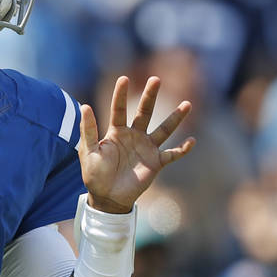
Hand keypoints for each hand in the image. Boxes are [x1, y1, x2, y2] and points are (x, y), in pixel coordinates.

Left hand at [77, 76, 194, 213]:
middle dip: (150, 96)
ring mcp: (147, 148)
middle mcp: (134, 136)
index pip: (119, 110)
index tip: (123, 79)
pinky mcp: (156, 163)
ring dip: (175, 118)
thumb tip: (84, 106)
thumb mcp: (88, 152)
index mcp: (116, 132)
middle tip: (156, 79)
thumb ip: (87, 130)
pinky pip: (172, 154)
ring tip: (188, 104)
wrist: (107, 197)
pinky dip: (182, 149)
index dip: (120, 95)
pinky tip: (192, 141)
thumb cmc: (95, 175)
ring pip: (164, 130)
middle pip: (144, 112)